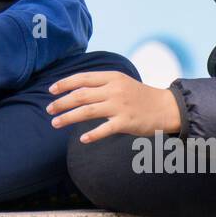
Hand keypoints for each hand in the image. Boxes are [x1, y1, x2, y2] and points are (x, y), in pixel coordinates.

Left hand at [47, 70, 180, 143]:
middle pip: (81, 95)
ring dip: (68, 117)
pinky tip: (82, 139)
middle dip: (62, 102)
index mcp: (112, 77)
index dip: (64, 84)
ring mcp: (120, 106)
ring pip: (87, 111)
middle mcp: (114, 90)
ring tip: (55, 123)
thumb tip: (76, 90)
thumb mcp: (121, 82)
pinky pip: (105, 129)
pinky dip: (92, 134)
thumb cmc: (140, 96)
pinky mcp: (126, 122)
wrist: (166, 107)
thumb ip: (101, 84)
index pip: (82, 78)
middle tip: (49, 110)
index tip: (51, 90)